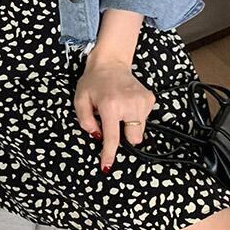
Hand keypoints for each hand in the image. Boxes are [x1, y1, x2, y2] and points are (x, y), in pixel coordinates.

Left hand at [74, 54, 155, 171]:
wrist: (111, 61)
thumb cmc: (93, 81)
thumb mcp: (80, 99)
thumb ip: (85, 120)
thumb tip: (97, 135)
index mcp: (110, 106)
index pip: (112, 137)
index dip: (109, 154)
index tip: (107, 168)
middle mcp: (129, 104)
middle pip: (133, 138)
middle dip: (125, 136)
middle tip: (115, 122)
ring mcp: (142, 100)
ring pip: (140, 130)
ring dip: (130, 125)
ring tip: (120, 109)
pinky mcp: (149, 98)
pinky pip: (145, 119)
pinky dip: (136, 116)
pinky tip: (128, 103)